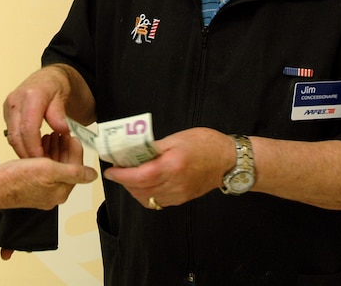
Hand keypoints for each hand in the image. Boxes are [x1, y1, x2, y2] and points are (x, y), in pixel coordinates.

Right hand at [0, 136, 97, 212]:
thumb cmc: (15, 179)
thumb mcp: (47, 170)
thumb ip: (72, 171)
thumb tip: (92, 175)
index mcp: (59, 191)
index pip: (76, 169)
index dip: (75, 150)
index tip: (72, 136)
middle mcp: (51, 194)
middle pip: (65, 168)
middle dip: (64, 149)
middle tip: (62, 133)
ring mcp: (39, 190)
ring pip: (53, 167)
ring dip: (53, 150)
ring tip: (51, 135)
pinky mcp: (28, 185)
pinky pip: (41, 169)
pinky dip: (43, 156)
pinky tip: (39, 145)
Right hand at [4, 65, 94, 158]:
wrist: (48, 77)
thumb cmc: (56, 85)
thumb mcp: (63, 96)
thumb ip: (60, 113)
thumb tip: (62, 129)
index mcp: (31, 96)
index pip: (28, 128)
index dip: (34, 148)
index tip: (44, 160)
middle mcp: (15, 100)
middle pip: (16, 136)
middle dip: (27, 154)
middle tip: (41, 167)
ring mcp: (9, 107)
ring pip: (11, 137)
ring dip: (23, 151)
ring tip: (39, 161)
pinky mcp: (8, 114)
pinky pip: (12, 134)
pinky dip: (21, 145)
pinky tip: (33, 150)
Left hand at [103, 127, 232, 208]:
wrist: (229, 160)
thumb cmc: (205, 144)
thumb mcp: (177, 138)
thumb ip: (154, 147)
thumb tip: (133, 151)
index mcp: (173, 166)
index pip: (140, 176)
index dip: (122, 175)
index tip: (111, 170)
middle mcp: (175, 184)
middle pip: (140, 190)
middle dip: (124, 181)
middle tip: (117, 169)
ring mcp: (179, 194)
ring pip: (147, 199)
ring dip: (133, 189)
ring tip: (128, 176)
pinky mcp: (182, 199)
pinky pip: (157, 202)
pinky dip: (145, 195)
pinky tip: (143, 184)